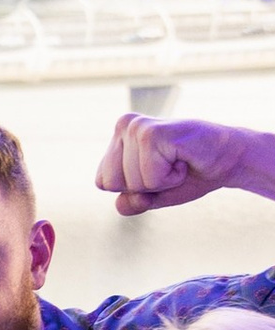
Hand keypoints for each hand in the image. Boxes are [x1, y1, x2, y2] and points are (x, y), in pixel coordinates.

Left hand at [96, 114, 266, 214]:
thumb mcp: (150, 197)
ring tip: (177, 161)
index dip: (132, 189)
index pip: (102, 183)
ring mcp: (138, 127)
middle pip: (111, 184)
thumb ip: (129, 204)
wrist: (228, 161)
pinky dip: (170, 178)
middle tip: (169, 166)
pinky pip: (149, 179)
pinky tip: (184, 159)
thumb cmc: (188, 175)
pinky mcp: (153, 133)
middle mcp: (124, 125)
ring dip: (159, 182)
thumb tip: (124, 201)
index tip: (157, 171)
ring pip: (131, 183)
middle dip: (143, 187)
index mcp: (118, 137)